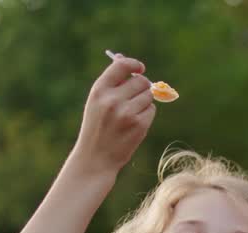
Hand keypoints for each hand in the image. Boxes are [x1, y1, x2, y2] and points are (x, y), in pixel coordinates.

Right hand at [70, 54, 155, 175]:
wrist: (95, 157)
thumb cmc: (97, 126)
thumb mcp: (97, 102)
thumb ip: (112, 82)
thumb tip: (125, 60)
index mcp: (99, 90)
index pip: (122, 65)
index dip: (134, 64)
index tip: (140, 68)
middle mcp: (112, 100)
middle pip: (141, 81)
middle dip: (141, 86)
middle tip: (134, 96)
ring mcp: (127, 113)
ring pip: (148, 95)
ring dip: (143, 102)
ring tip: (129, 114)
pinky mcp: (139, 125)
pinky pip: (151, 110)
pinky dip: (146, 114)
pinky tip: (133, 124)